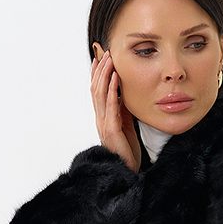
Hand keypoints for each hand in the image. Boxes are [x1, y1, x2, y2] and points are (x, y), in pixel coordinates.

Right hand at [90, 46, 140, 173]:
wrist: (127, 170)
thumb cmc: (127, 151)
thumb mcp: (126, 125)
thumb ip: (123, 110)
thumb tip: (124, 94)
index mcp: (103, 117)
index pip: (97, 91)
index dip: (97, 74)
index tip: (100, 57)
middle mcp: (100, 119)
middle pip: (95, 88)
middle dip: (100, 69)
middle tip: (106, 53)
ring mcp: (104, 124)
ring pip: (100, 94)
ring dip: (105, 75)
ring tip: (110, 60)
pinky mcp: (111, 130)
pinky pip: (111, 106)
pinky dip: (112, 90)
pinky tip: (116, 78)